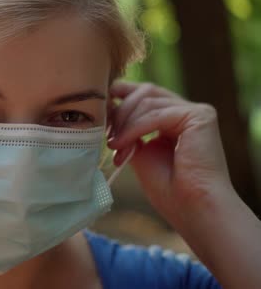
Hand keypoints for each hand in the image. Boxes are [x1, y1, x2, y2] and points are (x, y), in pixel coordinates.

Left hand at [107, 82, 236, 227]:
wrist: (192, 208)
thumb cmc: (168, 189)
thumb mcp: (139, 153)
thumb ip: (128, 131)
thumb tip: (108, 110)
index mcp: (174, 117)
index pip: (144, 93)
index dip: (119, 97)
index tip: (99, 115)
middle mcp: (187, 110)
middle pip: (145, 92)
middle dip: (120, 111)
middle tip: (107, 136)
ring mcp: (195, 111)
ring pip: (148, 101)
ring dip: (125, 124)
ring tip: (115, 146)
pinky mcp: (200, 116)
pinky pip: (157, 113)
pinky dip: (135, 128)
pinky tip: (124, 145)